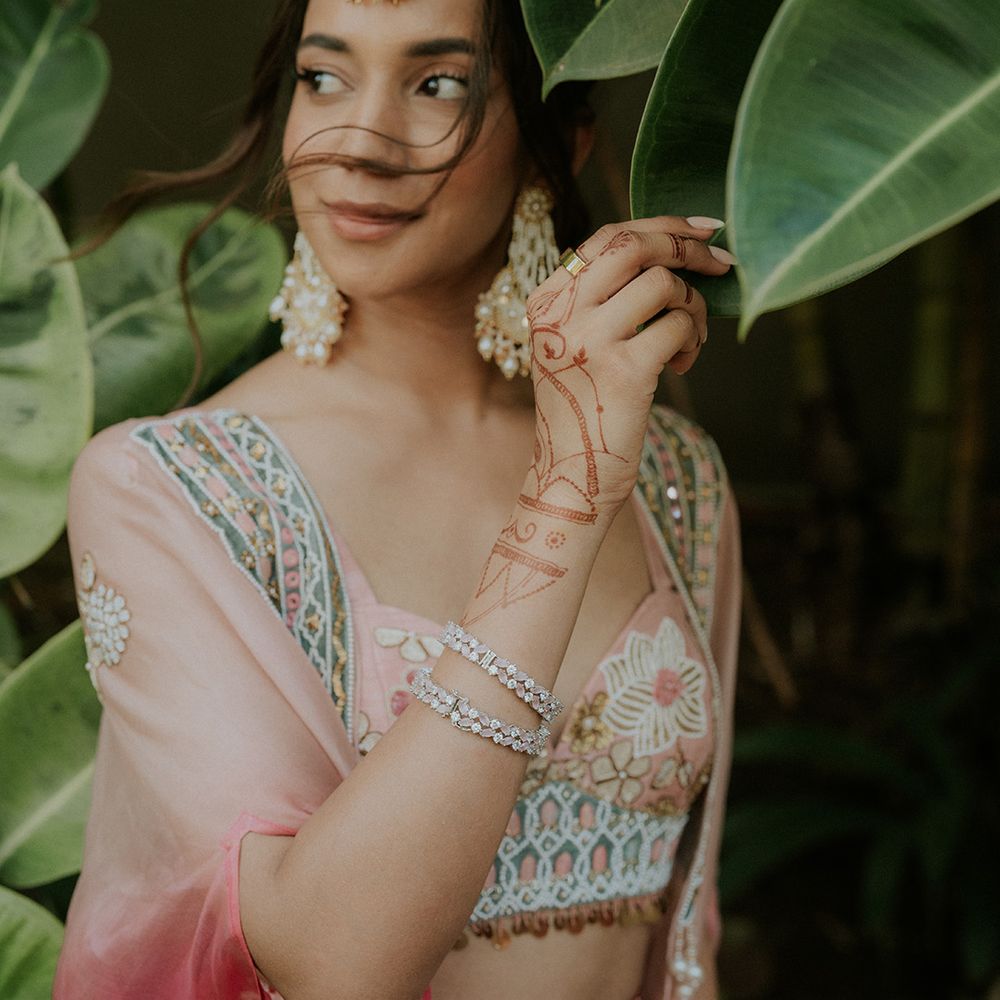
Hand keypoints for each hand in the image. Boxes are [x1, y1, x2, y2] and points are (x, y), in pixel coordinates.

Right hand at [521, 216, 732, 523]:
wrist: (572, 477)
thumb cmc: (583, 410)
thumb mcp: (572, 346)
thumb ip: (598, 301)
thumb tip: (669, 251)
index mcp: (546, 303)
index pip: (606, 238)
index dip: (660, 224)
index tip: (701, 229)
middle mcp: (561, 315)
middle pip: (634, 247)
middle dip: (687, 247)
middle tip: (721, 262)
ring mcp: (590, 342)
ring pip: (663, 285)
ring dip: (693, 306)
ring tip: (689, 338)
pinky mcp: (625, 372)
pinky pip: (677, 327)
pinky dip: (693, 339)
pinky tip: (683, 363)